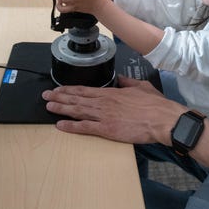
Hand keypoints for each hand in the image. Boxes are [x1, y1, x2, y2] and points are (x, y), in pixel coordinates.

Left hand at [42, 76, 184, 144]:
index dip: (69, 89)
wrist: (162, 119)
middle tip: (45, 96)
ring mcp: (104, 116)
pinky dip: (71, 126)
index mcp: (112, 92)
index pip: (85, 90)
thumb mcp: (141, 87)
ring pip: (77, 111)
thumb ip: (128, 82)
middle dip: (60, 97)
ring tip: (48, 106)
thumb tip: (120, 79)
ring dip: (61, 108)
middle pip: (77, 99)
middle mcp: (104, 102)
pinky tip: (60, 125)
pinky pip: (85, 127)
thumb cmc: (155, 105)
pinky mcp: (107, 129)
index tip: (58, 89)